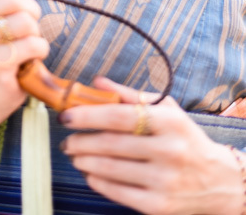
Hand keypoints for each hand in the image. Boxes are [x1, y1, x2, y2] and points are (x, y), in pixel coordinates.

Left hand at [58, 77, 243, 214]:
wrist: (220, 182)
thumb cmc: (185, 138)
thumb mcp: (167, 110)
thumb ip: (130, 95)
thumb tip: (96, 82)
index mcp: (169, 122)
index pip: (119, 116)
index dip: (88, 115)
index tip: (67, 115)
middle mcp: (169, 151)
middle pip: (110, 144)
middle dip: (80, 141)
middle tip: (66, 139)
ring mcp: (164, 181)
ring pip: (110, 169)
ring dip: (83, 160)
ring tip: (73, 154)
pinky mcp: (159, 206)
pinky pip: (117, 193)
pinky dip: (96, 181)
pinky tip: (89, 172)